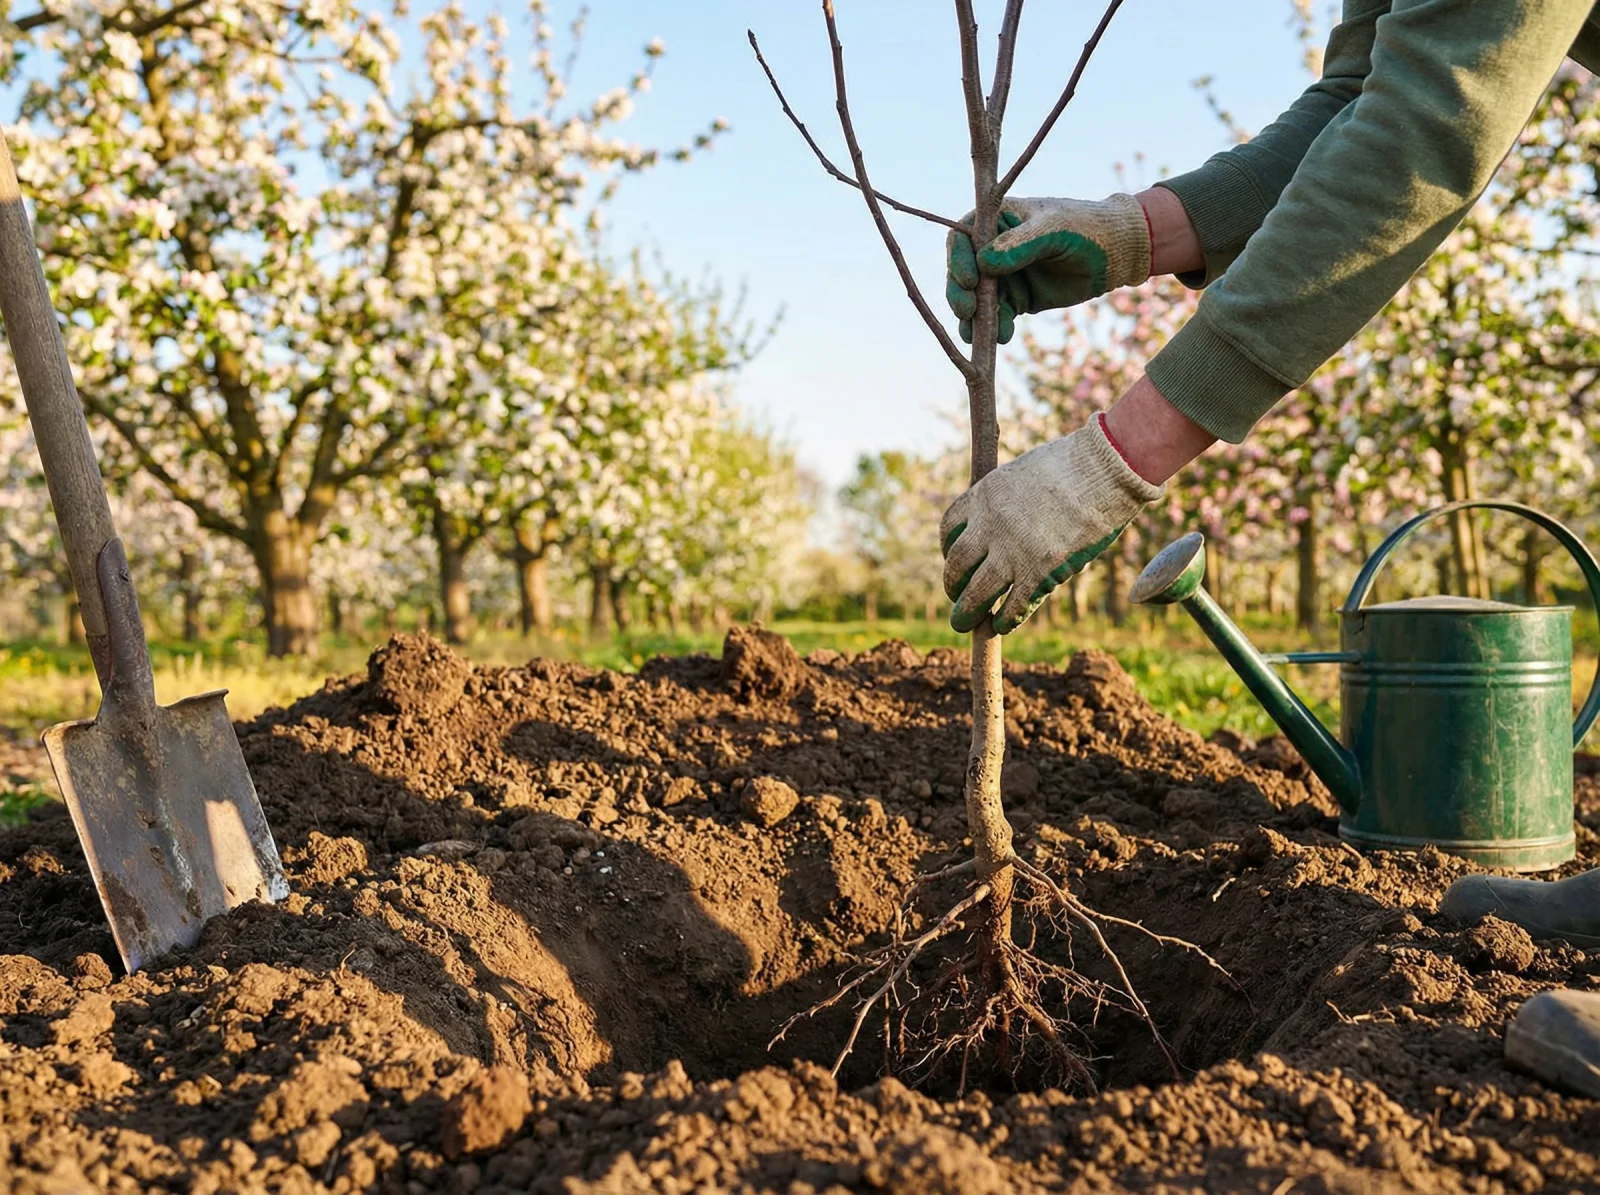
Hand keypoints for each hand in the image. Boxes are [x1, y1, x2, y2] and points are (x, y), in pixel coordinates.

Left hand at [940, 414, 1163, 633]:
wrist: (1106, 469)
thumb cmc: (1075, 465)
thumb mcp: (1025, 472)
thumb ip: (1010, 499)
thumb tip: (1009, 523)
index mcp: (984, 494)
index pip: (950, 527)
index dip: (948, 548)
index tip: (954, 557)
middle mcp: (991, 525)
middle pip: (957, 564)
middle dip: (952, 584)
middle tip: (956, 596)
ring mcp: (1013, 551)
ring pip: (976, 593)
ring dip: (966, 612)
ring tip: (963, 623)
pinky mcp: (1039, 573)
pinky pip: (1013, 607)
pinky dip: (1005, 620)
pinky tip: (1002, 625)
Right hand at [945, 193, 1150, 343]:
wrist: (1115, 253)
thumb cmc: (1085, 228)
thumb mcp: (1054, 230)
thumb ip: (1020, 245)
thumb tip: (984, 263)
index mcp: (996, 219)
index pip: (962, 238)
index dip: (958, 260)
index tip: (970, 281)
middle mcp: (993, 247)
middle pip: (962, 272)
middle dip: (960, 294)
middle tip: (967, 313)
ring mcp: (1003, 275)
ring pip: (976, 299)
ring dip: (975, 317)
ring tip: (979, 334)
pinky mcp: (1017, 299)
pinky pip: (997, 316)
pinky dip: (995, 327)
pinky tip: (1001, 336)